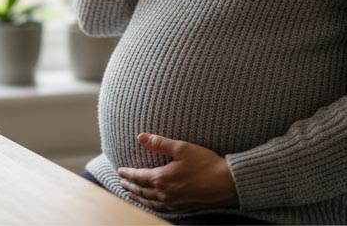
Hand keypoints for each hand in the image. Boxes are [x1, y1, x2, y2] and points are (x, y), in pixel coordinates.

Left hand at [117, 133, 237, 212]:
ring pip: (149, 202)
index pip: (138, 176)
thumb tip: (140, 137)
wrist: (227, 183)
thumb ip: (160, 143)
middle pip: (141, 191)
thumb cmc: (206, 163)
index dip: (128, 174)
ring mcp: (174, 203)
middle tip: (121, 183)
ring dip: (138, 198)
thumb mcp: (182, 148)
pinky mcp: (183, 208)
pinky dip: (151, 206)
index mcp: (162, 179)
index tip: (119, 171)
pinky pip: (161, 209)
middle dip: (130, 186)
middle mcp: (164, 194)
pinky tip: (152, 205)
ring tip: (131, 195)